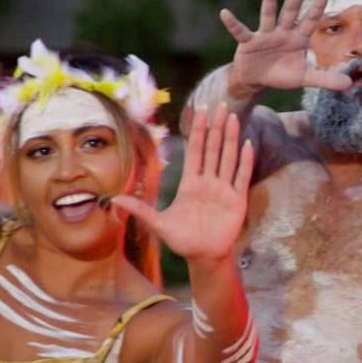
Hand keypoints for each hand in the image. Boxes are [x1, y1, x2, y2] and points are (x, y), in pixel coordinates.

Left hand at [114, 105, 252, 263]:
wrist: (204, 257)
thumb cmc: (183, 240)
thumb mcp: (158, 224)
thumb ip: (140, 209)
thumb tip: (114, 200)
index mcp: (190, 183)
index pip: (195, 150)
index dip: (197, 130)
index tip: (200, 110)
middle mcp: (208, 182)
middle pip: (212, 148)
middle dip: (215, 126)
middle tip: (220, 104)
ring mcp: (224, 189)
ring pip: (228, 157)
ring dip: (230, 138)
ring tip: (233, 118)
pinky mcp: (237, 200)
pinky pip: (241, 176)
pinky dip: (245, 161)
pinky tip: (247, 144)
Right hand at [219, 0, 350, 91]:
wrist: (257, 79)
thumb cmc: (282, 74)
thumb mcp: (304, 78)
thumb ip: (325, 79)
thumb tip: (349, 85)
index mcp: (298, 38)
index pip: (309, 21)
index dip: (316, 8)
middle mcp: (283, 32)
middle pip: (290, 11)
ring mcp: (265, 35)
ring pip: (269, 15)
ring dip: (270, 0)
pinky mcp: (248, 42)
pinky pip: (241, 31)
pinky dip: (233, 23)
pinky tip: (225, 13)